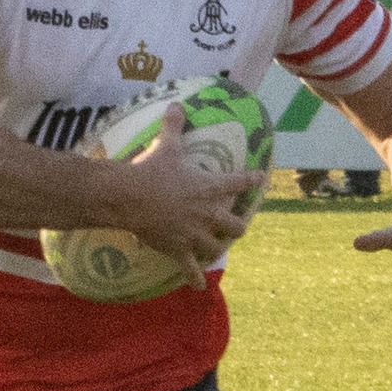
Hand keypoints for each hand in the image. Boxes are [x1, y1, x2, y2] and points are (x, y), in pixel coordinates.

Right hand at [112, 105, 259, 289]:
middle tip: (233, 224)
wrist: (130, 197)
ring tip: (215, 248)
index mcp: (210, 187)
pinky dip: (195, 278)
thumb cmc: (151, 170)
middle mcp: (208, 214)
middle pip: (235, 226)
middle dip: (236, 225)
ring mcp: (195, 235)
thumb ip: (174, 126)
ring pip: (217, 247)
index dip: (252, 180)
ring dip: (217, 247)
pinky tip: (200, 287)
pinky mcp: (179, 250)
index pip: (240, 182)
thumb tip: (176, 104)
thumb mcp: (165, 146)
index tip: (261, 178)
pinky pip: (191, 270)